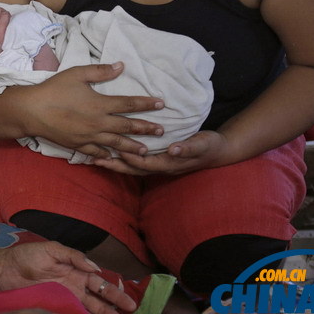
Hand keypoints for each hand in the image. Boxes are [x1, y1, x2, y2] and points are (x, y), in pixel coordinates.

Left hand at [0, 241, 137, 313]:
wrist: (4, 270)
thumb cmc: (27, 256)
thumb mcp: (52, 249)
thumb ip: (73, 256)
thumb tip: (94, 267)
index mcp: (77, 272)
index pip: (101, 285)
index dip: (116, 295)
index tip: (131, 305)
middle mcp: (75, 289)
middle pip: (100, 304)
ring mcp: (65, 301)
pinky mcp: (53, 310)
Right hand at [25, 63, 164, 159]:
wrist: (32, 111)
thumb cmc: (54, 89)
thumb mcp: (77, 74)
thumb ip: (101, 71)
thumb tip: (121, 66)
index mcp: (100, 104)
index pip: (129, 104)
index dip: (146, 104)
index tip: (161, 104)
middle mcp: (98, 123)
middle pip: (127, 127)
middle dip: (146, 129)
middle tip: (162, 131)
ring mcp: (89, 136)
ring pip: (116, 144)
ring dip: (133, 147)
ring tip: (145, 151)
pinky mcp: (78, 145)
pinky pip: (97, 152)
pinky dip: (107, 156)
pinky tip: (114, 158)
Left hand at [93, 130, 228, 175]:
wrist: (218, 152)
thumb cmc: (210, 146)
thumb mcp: (202, 144)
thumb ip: (188, 148)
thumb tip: (173, 150)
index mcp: (169, 163)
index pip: (144, 163)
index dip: (129, 158)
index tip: (113, 151)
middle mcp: (162, 167)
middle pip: (133, 169)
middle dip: (115, 164)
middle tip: (95, 158)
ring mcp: (160, 165)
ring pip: (133, 167)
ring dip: (116, 163)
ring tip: (97, 157)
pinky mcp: (159, 159)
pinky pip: (138, 161)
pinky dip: (124, 159)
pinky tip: (114, 152)